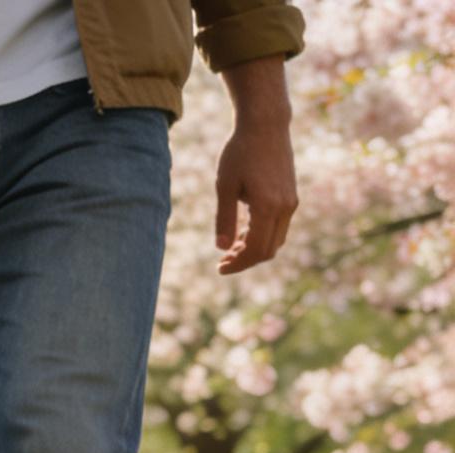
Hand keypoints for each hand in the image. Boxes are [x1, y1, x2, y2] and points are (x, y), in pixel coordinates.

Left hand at [215, 57, 297, 274]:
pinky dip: (261, 235)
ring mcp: (291, 202)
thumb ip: (224, 219)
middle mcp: (285, 207)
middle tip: (222, 261)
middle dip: (245, 260)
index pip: (256, 250)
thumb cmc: (240, 153)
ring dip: (254, 248)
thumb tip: (221, 248)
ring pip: (275, 239)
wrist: (266, 125)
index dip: (238, 264)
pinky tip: (242, 233)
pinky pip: (278, 226)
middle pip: (269, 249)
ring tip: (229, 249)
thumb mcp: (225, 186)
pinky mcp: (291, 196)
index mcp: (268, 207)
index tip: (220, 268)